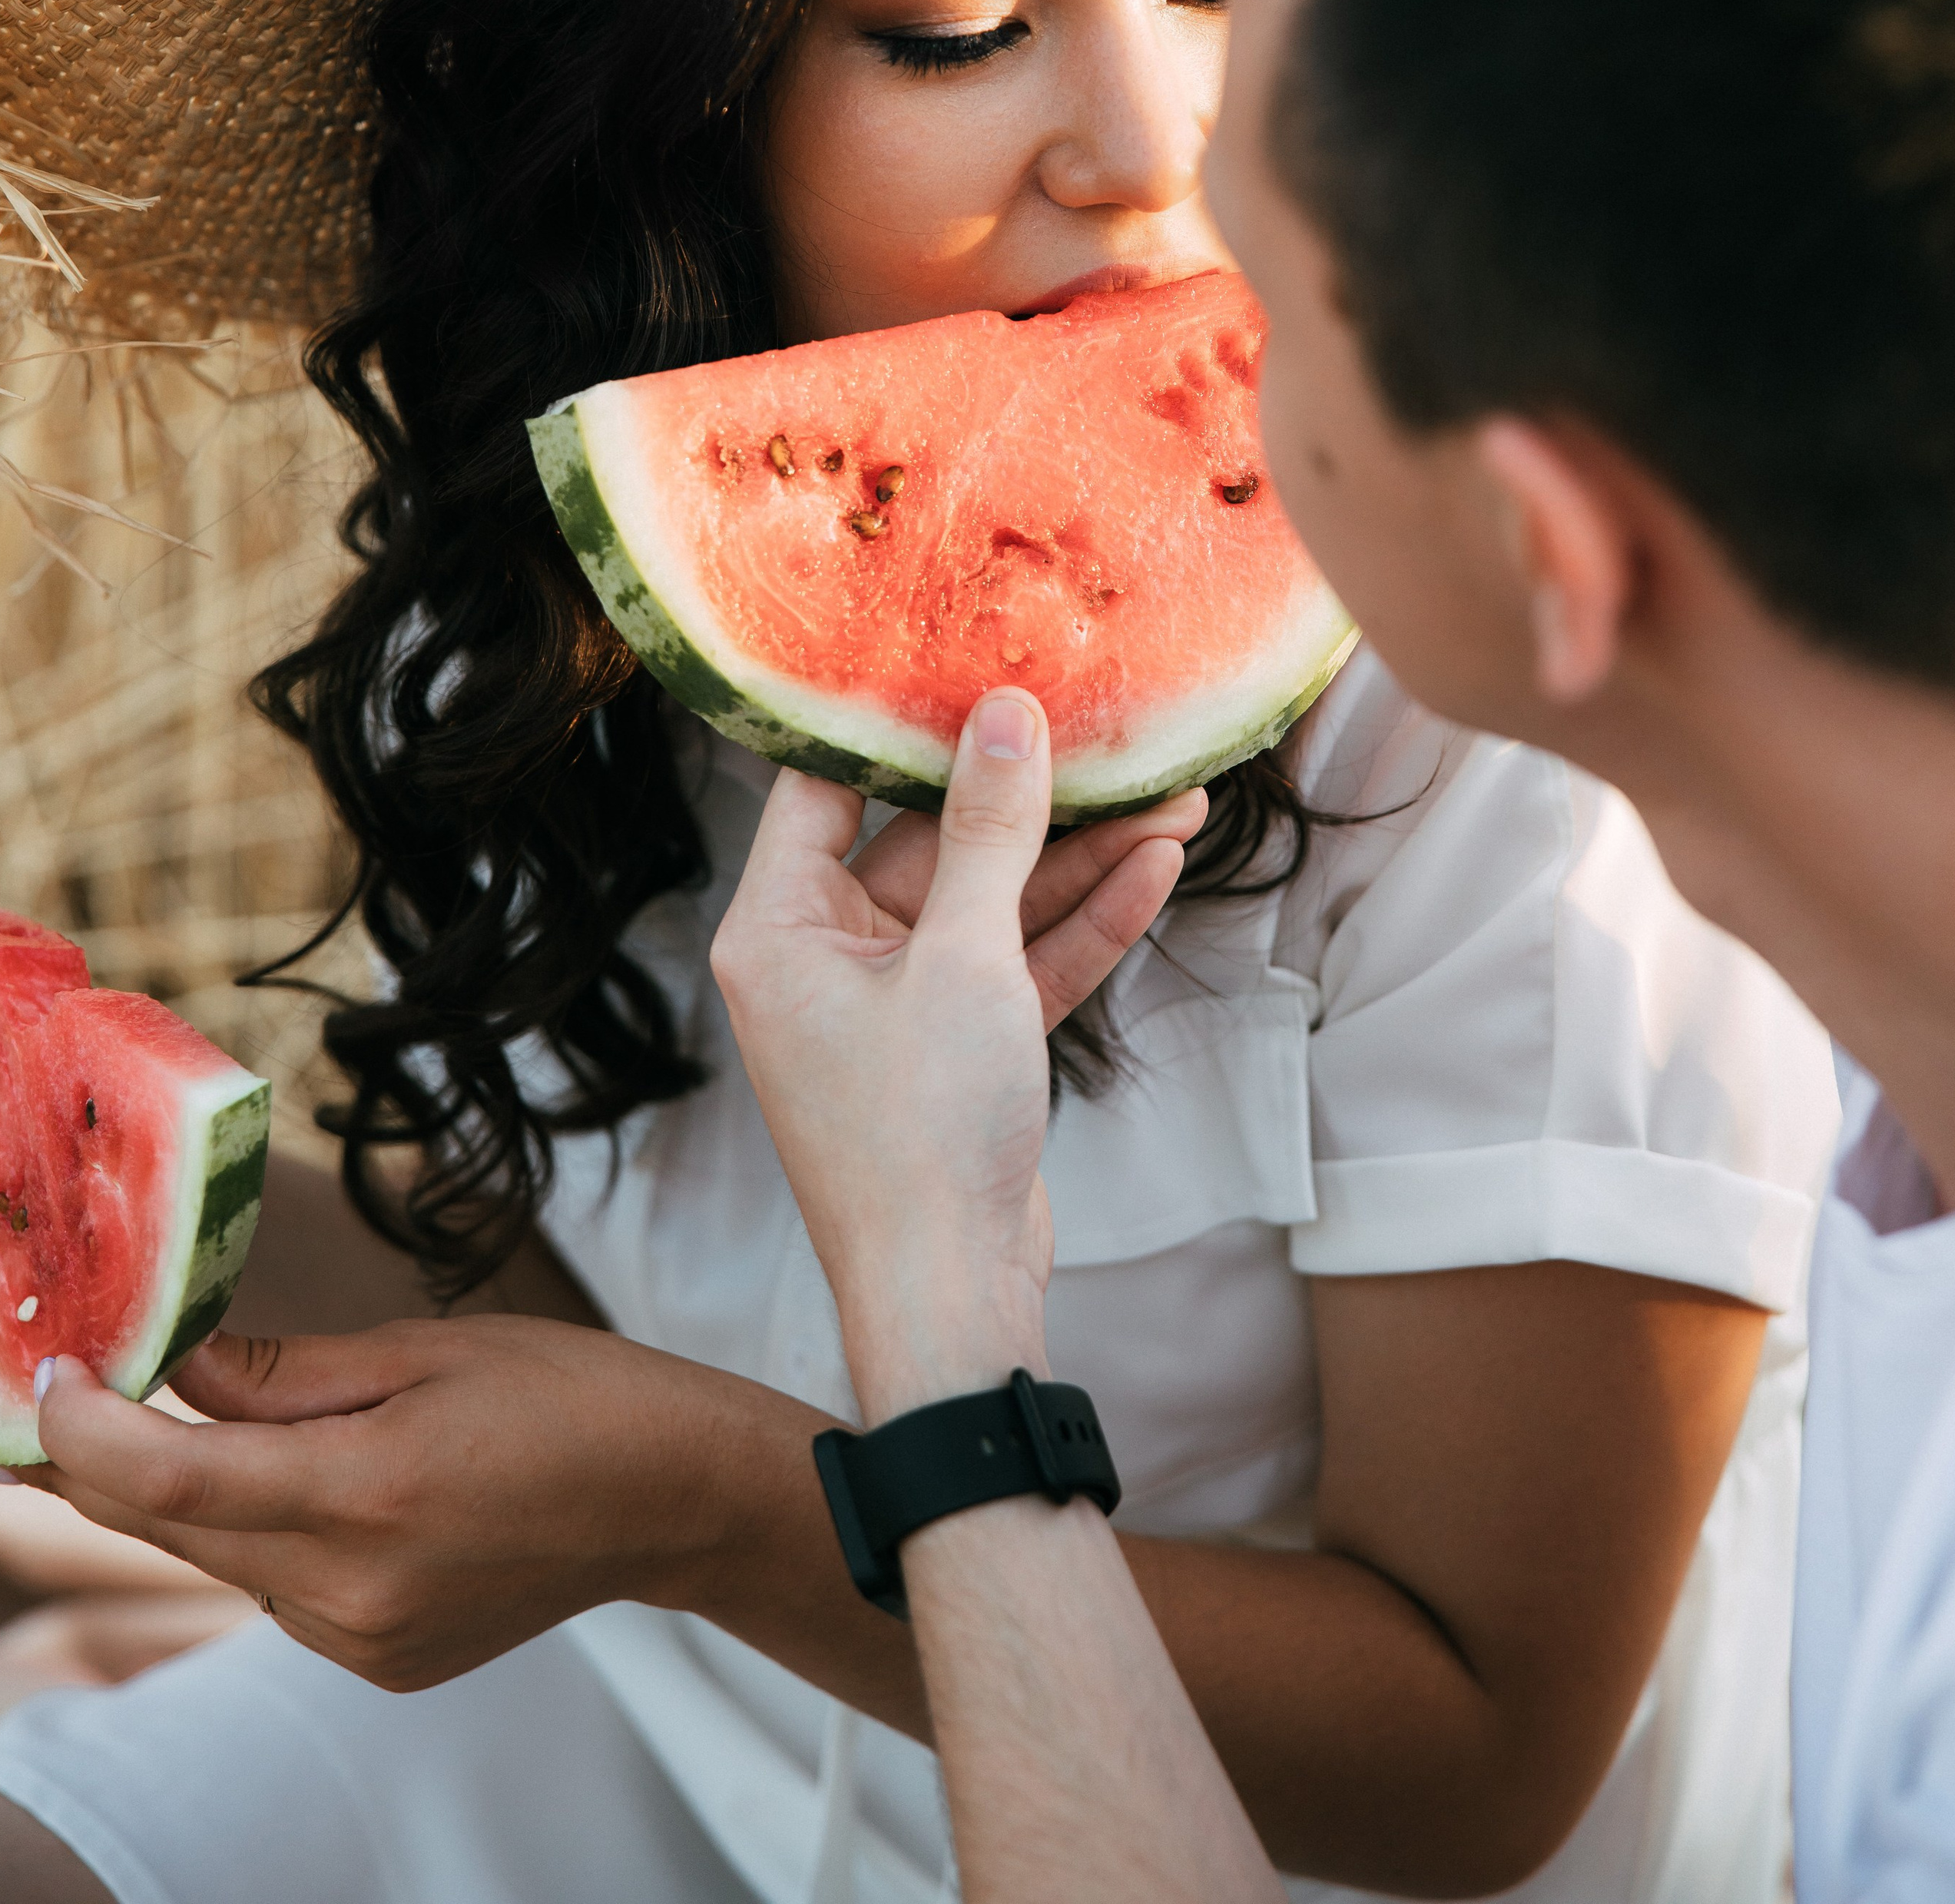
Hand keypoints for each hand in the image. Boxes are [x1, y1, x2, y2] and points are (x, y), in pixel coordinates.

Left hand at [20, 1315, 792, 1690]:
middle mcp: (351, 1590)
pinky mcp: (380, 1662)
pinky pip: (278, 1591)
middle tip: (57, 1393)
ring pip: (223, 1560)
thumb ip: (286, 1370)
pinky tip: (294, 1479)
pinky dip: (259, 1532)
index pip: (173, 1476)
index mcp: (366, 1494)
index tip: (49, 1377)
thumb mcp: (423, 1348)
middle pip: (176, 1526)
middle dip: (103, 1462)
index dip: (87, 1429)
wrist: (667, 1498)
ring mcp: (363, 1640)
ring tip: (164, 1422)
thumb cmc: (564, 1396)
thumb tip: (176, 1361)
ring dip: (184, 1496)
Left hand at [711, 692, 1196, 1418]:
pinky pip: (1018, 962)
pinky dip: (1082, 924)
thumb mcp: (964, 958)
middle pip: (930, 841)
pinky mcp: (956, 1046)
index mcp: (778, 928)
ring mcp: (894, 1005)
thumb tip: (1006, 714)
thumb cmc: (920, 1136)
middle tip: (1109, 733)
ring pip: (992, 902)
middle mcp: (824, 958)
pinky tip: (1158, 867)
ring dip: (1081, 859)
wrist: (952, 1298)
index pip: (825, 786)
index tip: (964, 656)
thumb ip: (991, 830)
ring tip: (1176, 797)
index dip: (894, 721)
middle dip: (1032, 799)